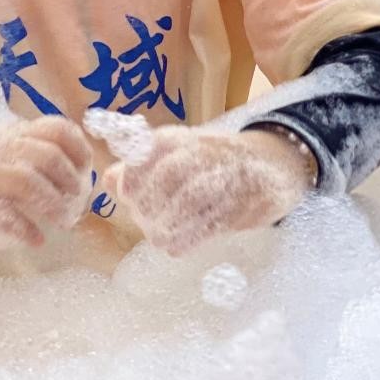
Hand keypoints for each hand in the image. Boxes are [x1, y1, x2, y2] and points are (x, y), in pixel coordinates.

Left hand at [103, 126, 314, 257]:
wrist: (272, 165)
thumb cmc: (216, 160)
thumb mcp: (178, 152)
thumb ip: (141, 166)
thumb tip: (107, 179)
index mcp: (178, 139)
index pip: (137, 163)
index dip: (130, 184)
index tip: (131, 194)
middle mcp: (197, 155)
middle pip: (151, 194)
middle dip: (146, 211)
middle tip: (150, 217)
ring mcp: (219, 181)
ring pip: (170, 218)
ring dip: (163, 228)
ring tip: (168, 228)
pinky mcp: (237, 207)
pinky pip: (192, 236)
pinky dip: (185, 240)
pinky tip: (187, 236)